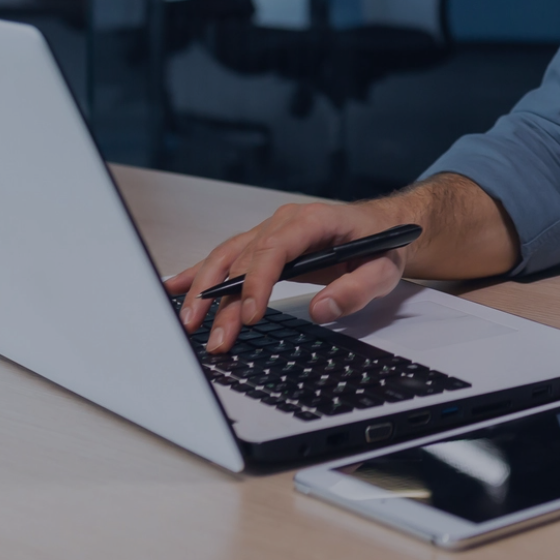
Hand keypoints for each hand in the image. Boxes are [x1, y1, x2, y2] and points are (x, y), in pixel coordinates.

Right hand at [165, 196, 413, 353]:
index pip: (274, 249)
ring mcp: (270, 231)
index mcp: (312, 221)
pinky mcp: (263, 244)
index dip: (256, 282)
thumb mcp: (384, 270)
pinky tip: (174, 287)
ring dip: (205, 290)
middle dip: (224, 299)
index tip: (249, 316)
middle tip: (215, 337)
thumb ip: (357, 289)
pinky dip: (199, 272)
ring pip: (228, 257)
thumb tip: (321, 309)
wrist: (383, 227)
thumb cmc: (383, 245)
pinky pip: (227, 256)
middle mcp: (284, 222)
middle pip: (244, 258)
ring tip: (189, 324)